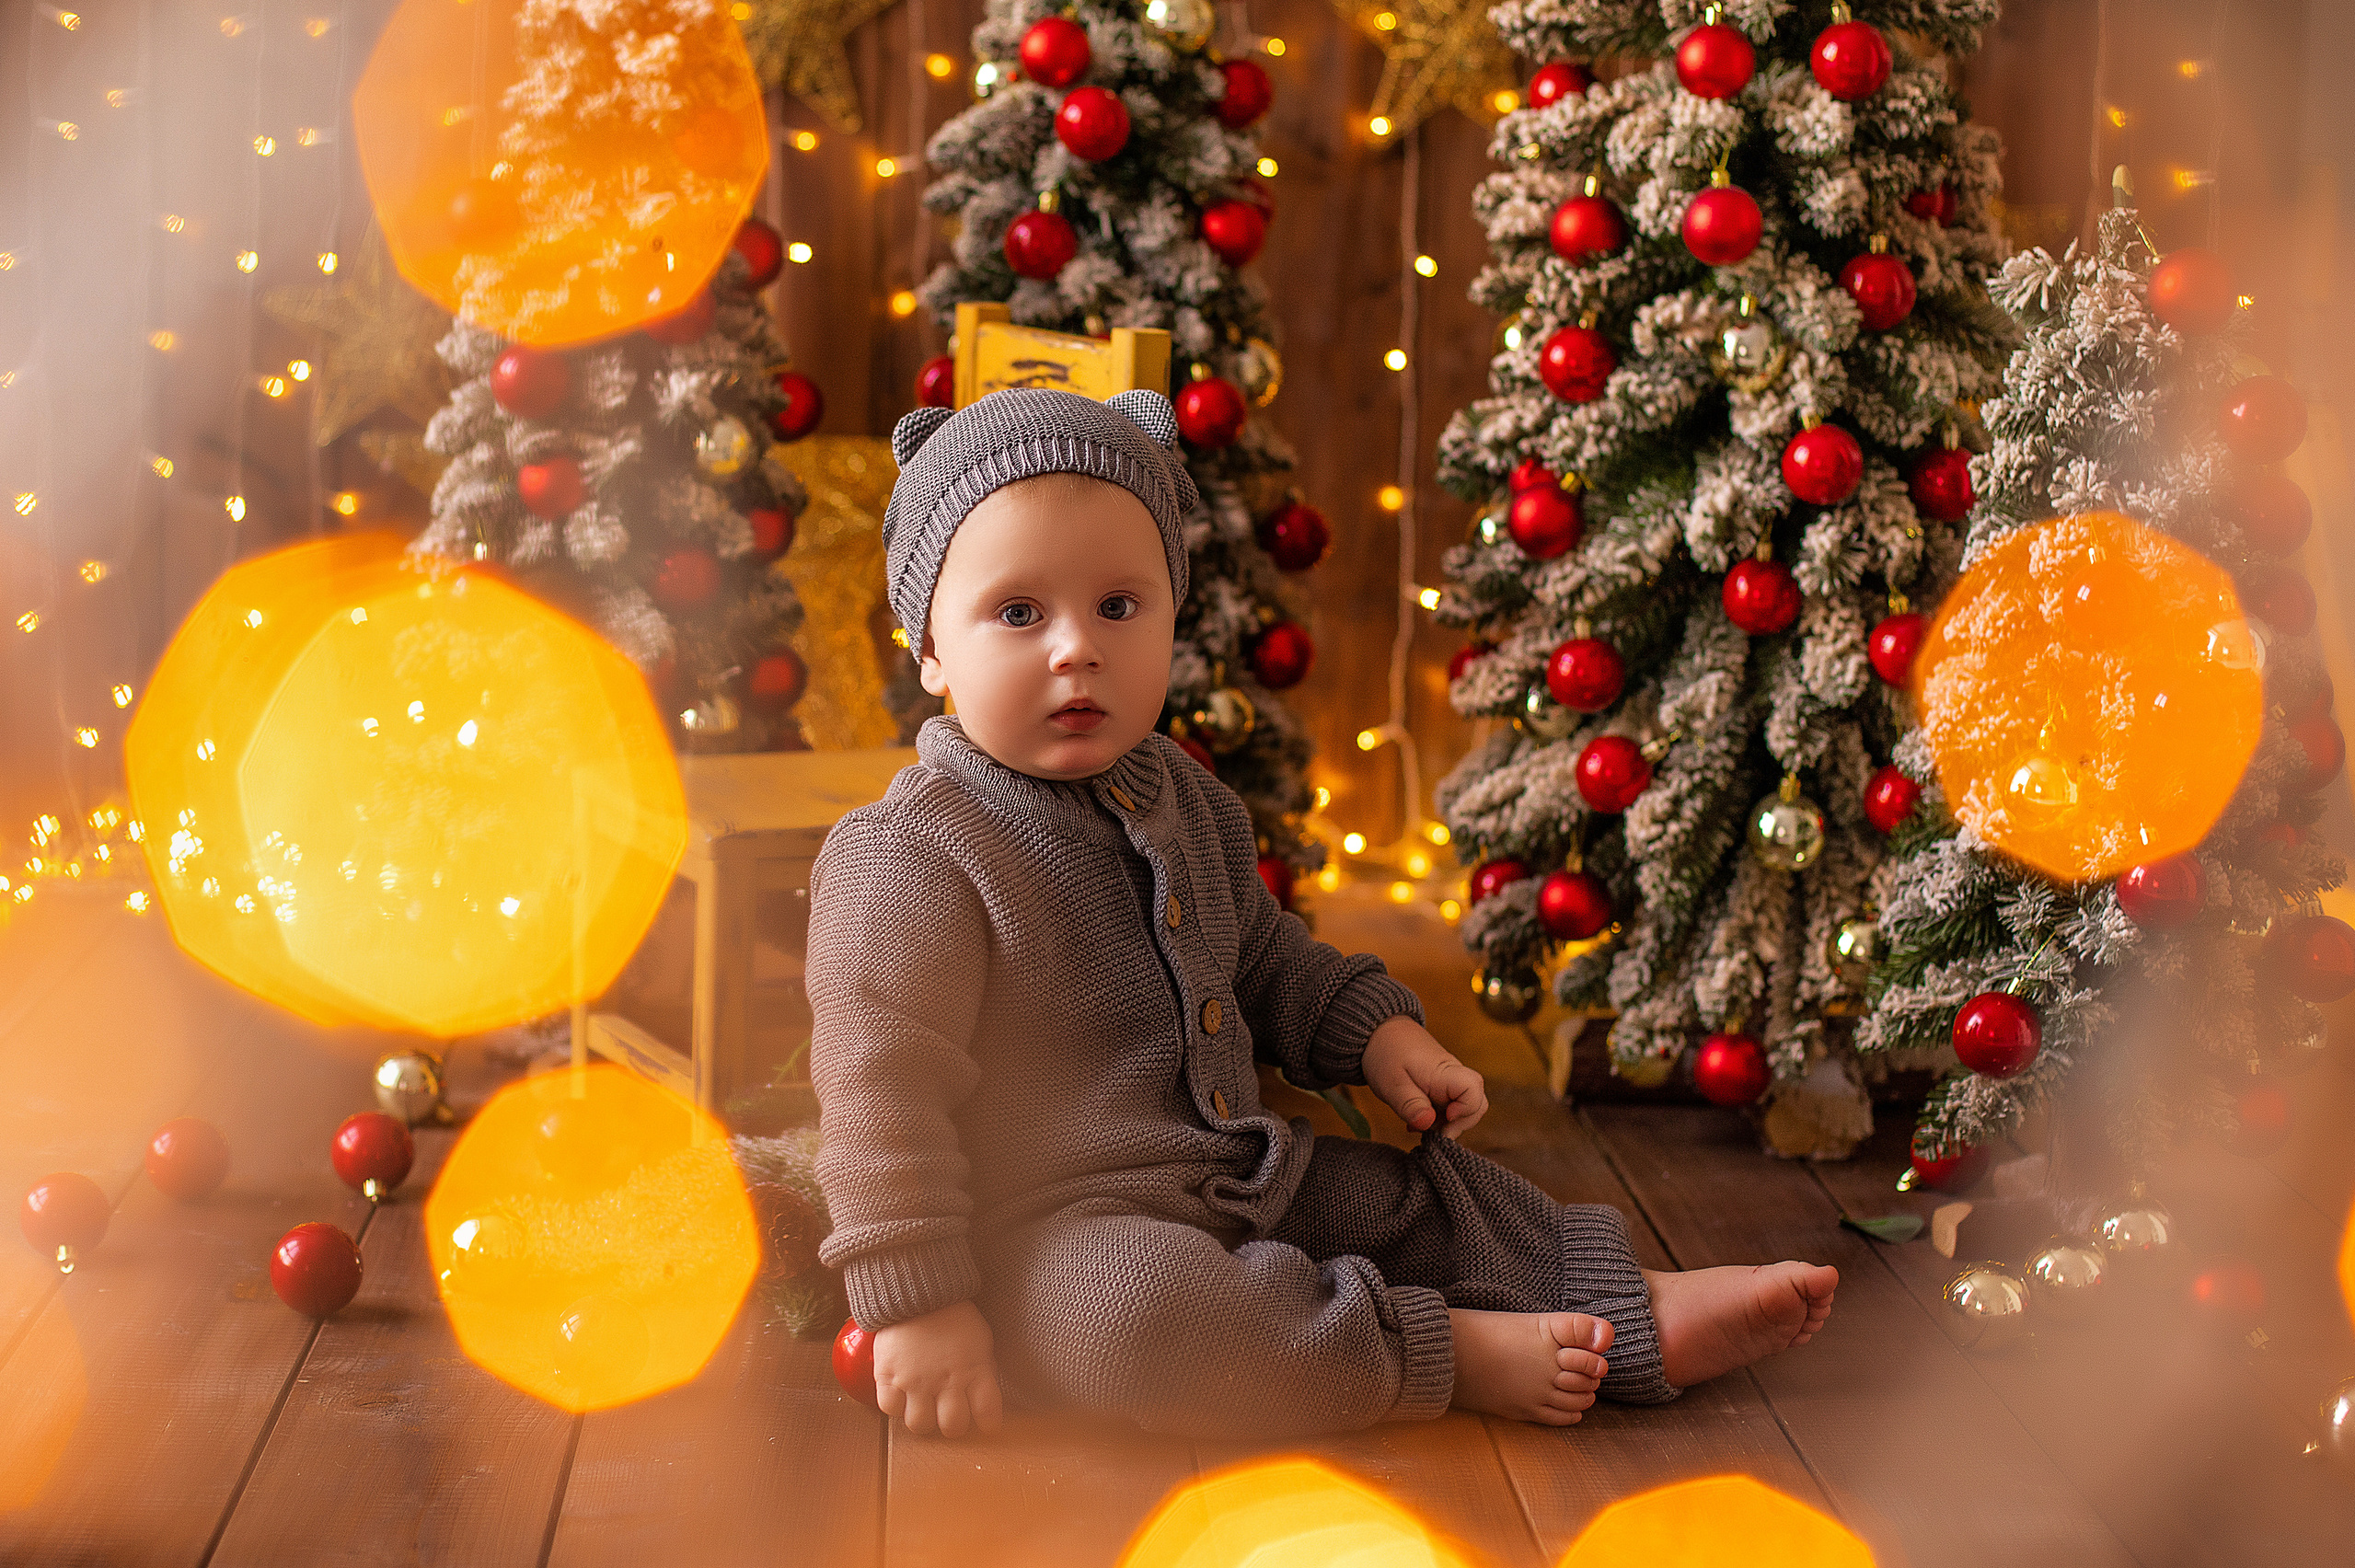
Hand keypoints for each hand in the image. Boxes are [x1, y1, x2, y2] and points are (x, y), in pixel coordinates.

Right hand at [872, 1298, 1004, 1438]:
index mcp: (975, 1372)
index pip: (988, 1416)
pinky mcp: (888, 1375)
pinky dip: (895, 1407)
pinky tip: (901, 1396)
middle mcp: (946, 1382)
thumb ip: (982, 1370)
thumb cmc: (954, 1314)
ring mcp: (915, 1381)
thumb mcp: (981, 1339)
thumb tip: (983, 1395)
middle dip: (952, 1425)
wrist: (918, 1290)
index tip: (983, 1422)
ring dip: (924, 1420)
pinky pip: (889, 1409)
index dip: (986, 1423)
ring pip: (920, 1425)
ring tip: (924, 1408)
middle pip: (952, 1428)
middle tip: (948, 1414)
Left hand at [1363, 1016, 1486, 1138]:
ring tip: (1419, 1124)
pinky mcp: (1443, 1086)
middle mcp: (1453, 1075)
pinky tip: (1418, 1118)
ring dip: (1446, 1123)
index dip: (1465, 1110)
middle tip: (1430, 1131)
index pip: (1473, 1090)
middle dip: (1459, 1125)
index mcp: (1444, 1072)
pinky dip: (1438, 1117)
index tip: (1444, 1117)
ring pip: (1465, 1107)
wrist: (1381, 1030)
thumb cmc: (1386, 1053)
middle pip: (1477, 1103)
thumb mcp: (1392, 1083)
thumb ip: (1410, 1105)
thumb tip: (1428, 1124)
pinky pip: (1451, 1105)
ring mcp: (1450, 1080)